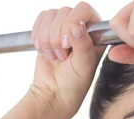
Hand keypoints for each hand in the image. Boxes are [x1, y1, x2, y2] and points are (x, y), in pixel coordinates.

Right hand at [30, 2, 104, 118]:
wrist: (54, 94)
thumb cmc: (74, 84)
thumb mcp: (83, 66)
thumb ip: (83, 45)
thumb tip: (76, 25)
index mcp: (96, 32)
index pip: (84, 10)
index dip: (71, 23)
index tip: (67, 45)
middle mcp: (80, 26)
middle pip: (64, 11)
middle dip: (57, 36)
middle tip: (61, 56)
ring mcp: (63, 27)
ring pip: (50, 15)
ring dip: (47, 38)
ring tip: (54, 56)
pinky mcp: (48, 30)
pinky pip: (40, 19)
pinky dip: (38, 34)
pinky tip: (43, 49)